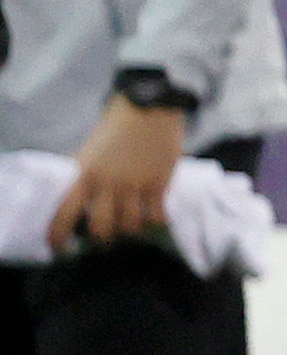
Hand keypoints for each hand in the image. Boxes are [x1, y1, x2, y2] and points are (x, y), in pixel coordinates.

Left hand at [50, 99, 186, 252]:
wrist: (150, 106)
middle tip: (105, 238)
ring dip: (129, 230)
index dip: (59, 237)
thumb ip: (84, 176)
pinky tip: (153, 216)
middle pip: (101, 229)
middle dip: (102, 239)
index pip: (64, 214)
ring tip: (131, 225)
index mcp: (84, 175)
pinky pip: (157, 217)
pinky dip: (155, 222)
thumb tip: (80, 201)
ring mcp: (135, 185)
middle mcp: (107, 184)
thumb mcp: (89, 151)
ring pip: (130, 227)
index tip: (60, 248)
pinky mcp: (159, 183)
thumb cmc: (115, 127)